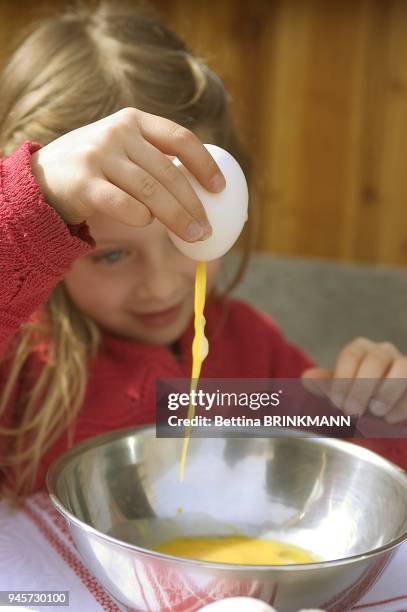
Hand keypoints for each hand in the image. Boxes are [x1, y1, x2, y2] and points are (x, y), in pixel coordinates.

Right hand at [30, 107, 225, 240]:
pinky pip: (124, 205)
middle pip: (169, 172)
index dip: (205, 164)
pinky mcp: (83, 183)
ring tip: (193, 236)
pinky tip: (147, 224)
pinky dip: (141, 217)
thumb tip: (200, 187)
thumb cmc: (92, 169)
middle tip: (207, 229)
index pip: (180, 138)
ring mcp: (98, 155)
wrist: (41, 179)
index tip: (220, 188)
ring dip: (177, 218)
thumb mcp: (121, 150)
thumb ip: (152, 158)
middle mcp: (117, 132)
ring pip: (152, 191)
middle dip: (194, 204)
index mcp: (133, 120)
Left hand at [302, 337, 406, 422]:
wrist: (383, 409)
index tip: (337, 402)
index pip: (351, 354)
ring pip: (402, 367)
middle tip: (352, 411)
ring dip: (387, 391)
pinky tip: (389, 418)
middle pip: (375, 359)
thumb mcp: (340, 390)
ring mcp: (404, 364)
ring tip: (375, 412)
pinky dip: (402, 404)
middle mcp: (384, 352)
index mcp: (360, 349)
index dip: (343, 378)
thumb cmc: (359, 395)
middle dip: (362, 386)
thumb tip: (307, 378)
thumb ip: (325, 384)